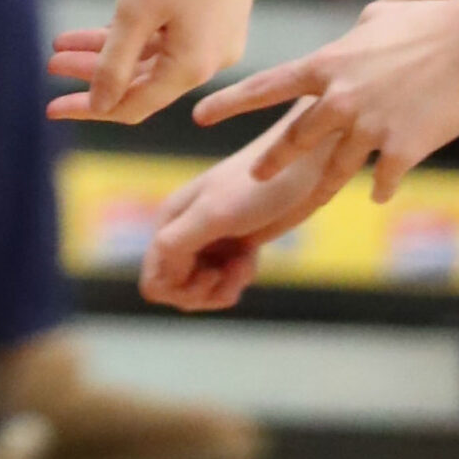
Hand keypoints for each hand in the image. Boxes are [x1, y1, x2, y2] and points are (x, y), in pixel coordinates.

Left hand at [45, 0, 263, 124]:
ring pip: (153, 54)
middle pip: (141, 79)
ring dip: (106, 49)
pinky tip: (100, 26)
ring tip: (60, 41)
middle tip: (50, 65)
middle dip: (92, 73)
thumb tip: (100, 105)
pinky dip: (134, 31)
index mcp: (193, 67)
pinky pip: (169, 33)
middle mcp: (213, 58)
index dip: (88, 107)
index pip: (132, 104)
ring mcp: (218, 33)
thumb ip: (114, 64)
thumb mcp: (134, 12)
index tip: (50, 106)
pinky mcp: (218, 8)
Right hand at [140, 126, 334, 311]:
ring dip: (223, 287)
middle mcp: (182, 233)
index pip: (154, 280)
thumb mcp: (213, 214)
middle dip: (205, 291)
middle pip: (176, 290)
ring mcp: (207, 242)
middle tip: (229, 272)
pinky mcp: (232, 248)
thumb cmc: (258, 185)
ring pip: (199, 289)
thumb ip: (177, 243)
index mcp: (169, 222)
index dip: (181, 290)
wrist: (304, 166)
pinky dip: (237, 279)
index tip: (211, 274)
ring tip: (244, 264)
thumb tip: (158, 277)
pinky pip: (222, 282)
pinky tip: (250, 259)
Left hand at [189, 0, 458, 203]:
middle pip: (293, 139)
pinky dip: (380, 188)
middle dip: (271, 161)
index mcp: (327, 66)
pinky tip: (378, 196)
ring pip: (332, 170)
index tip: (198, 115)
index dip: (230, 103)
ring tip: (304, 202)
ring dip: (316, 188)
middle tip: (254, 176)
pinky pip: (381, 179)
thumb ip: (356, 34)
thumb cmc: (431, 21)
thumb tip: (355, 31)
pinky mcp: (401, 149)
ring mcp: (369, 127)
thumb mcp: (378, 19)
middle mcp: (339, 100)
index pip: (266, 87)